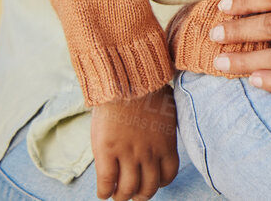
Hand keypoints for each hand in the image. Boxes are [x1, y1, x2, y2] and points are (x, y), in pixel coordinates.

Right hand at [89, 86, 178, 200]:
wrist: (127, 80)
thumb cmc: (147, 92)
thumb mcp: (167, 113)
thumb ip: (164, 131)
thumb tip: (163, 138)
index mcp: (166, 144)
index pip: (168, 175)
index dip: (159, 183)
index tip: (152, 182)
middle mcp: (149, 153)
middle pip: (148, 188)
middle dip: (141, 195)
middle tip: (133, 194)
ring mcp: (128, 153)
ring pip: (127, 190)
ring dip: (121, 196)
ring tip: (117, 195)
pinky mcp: (107, 151)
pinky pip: (106, 182)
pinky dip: (104, 192)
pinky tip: (102, 192)